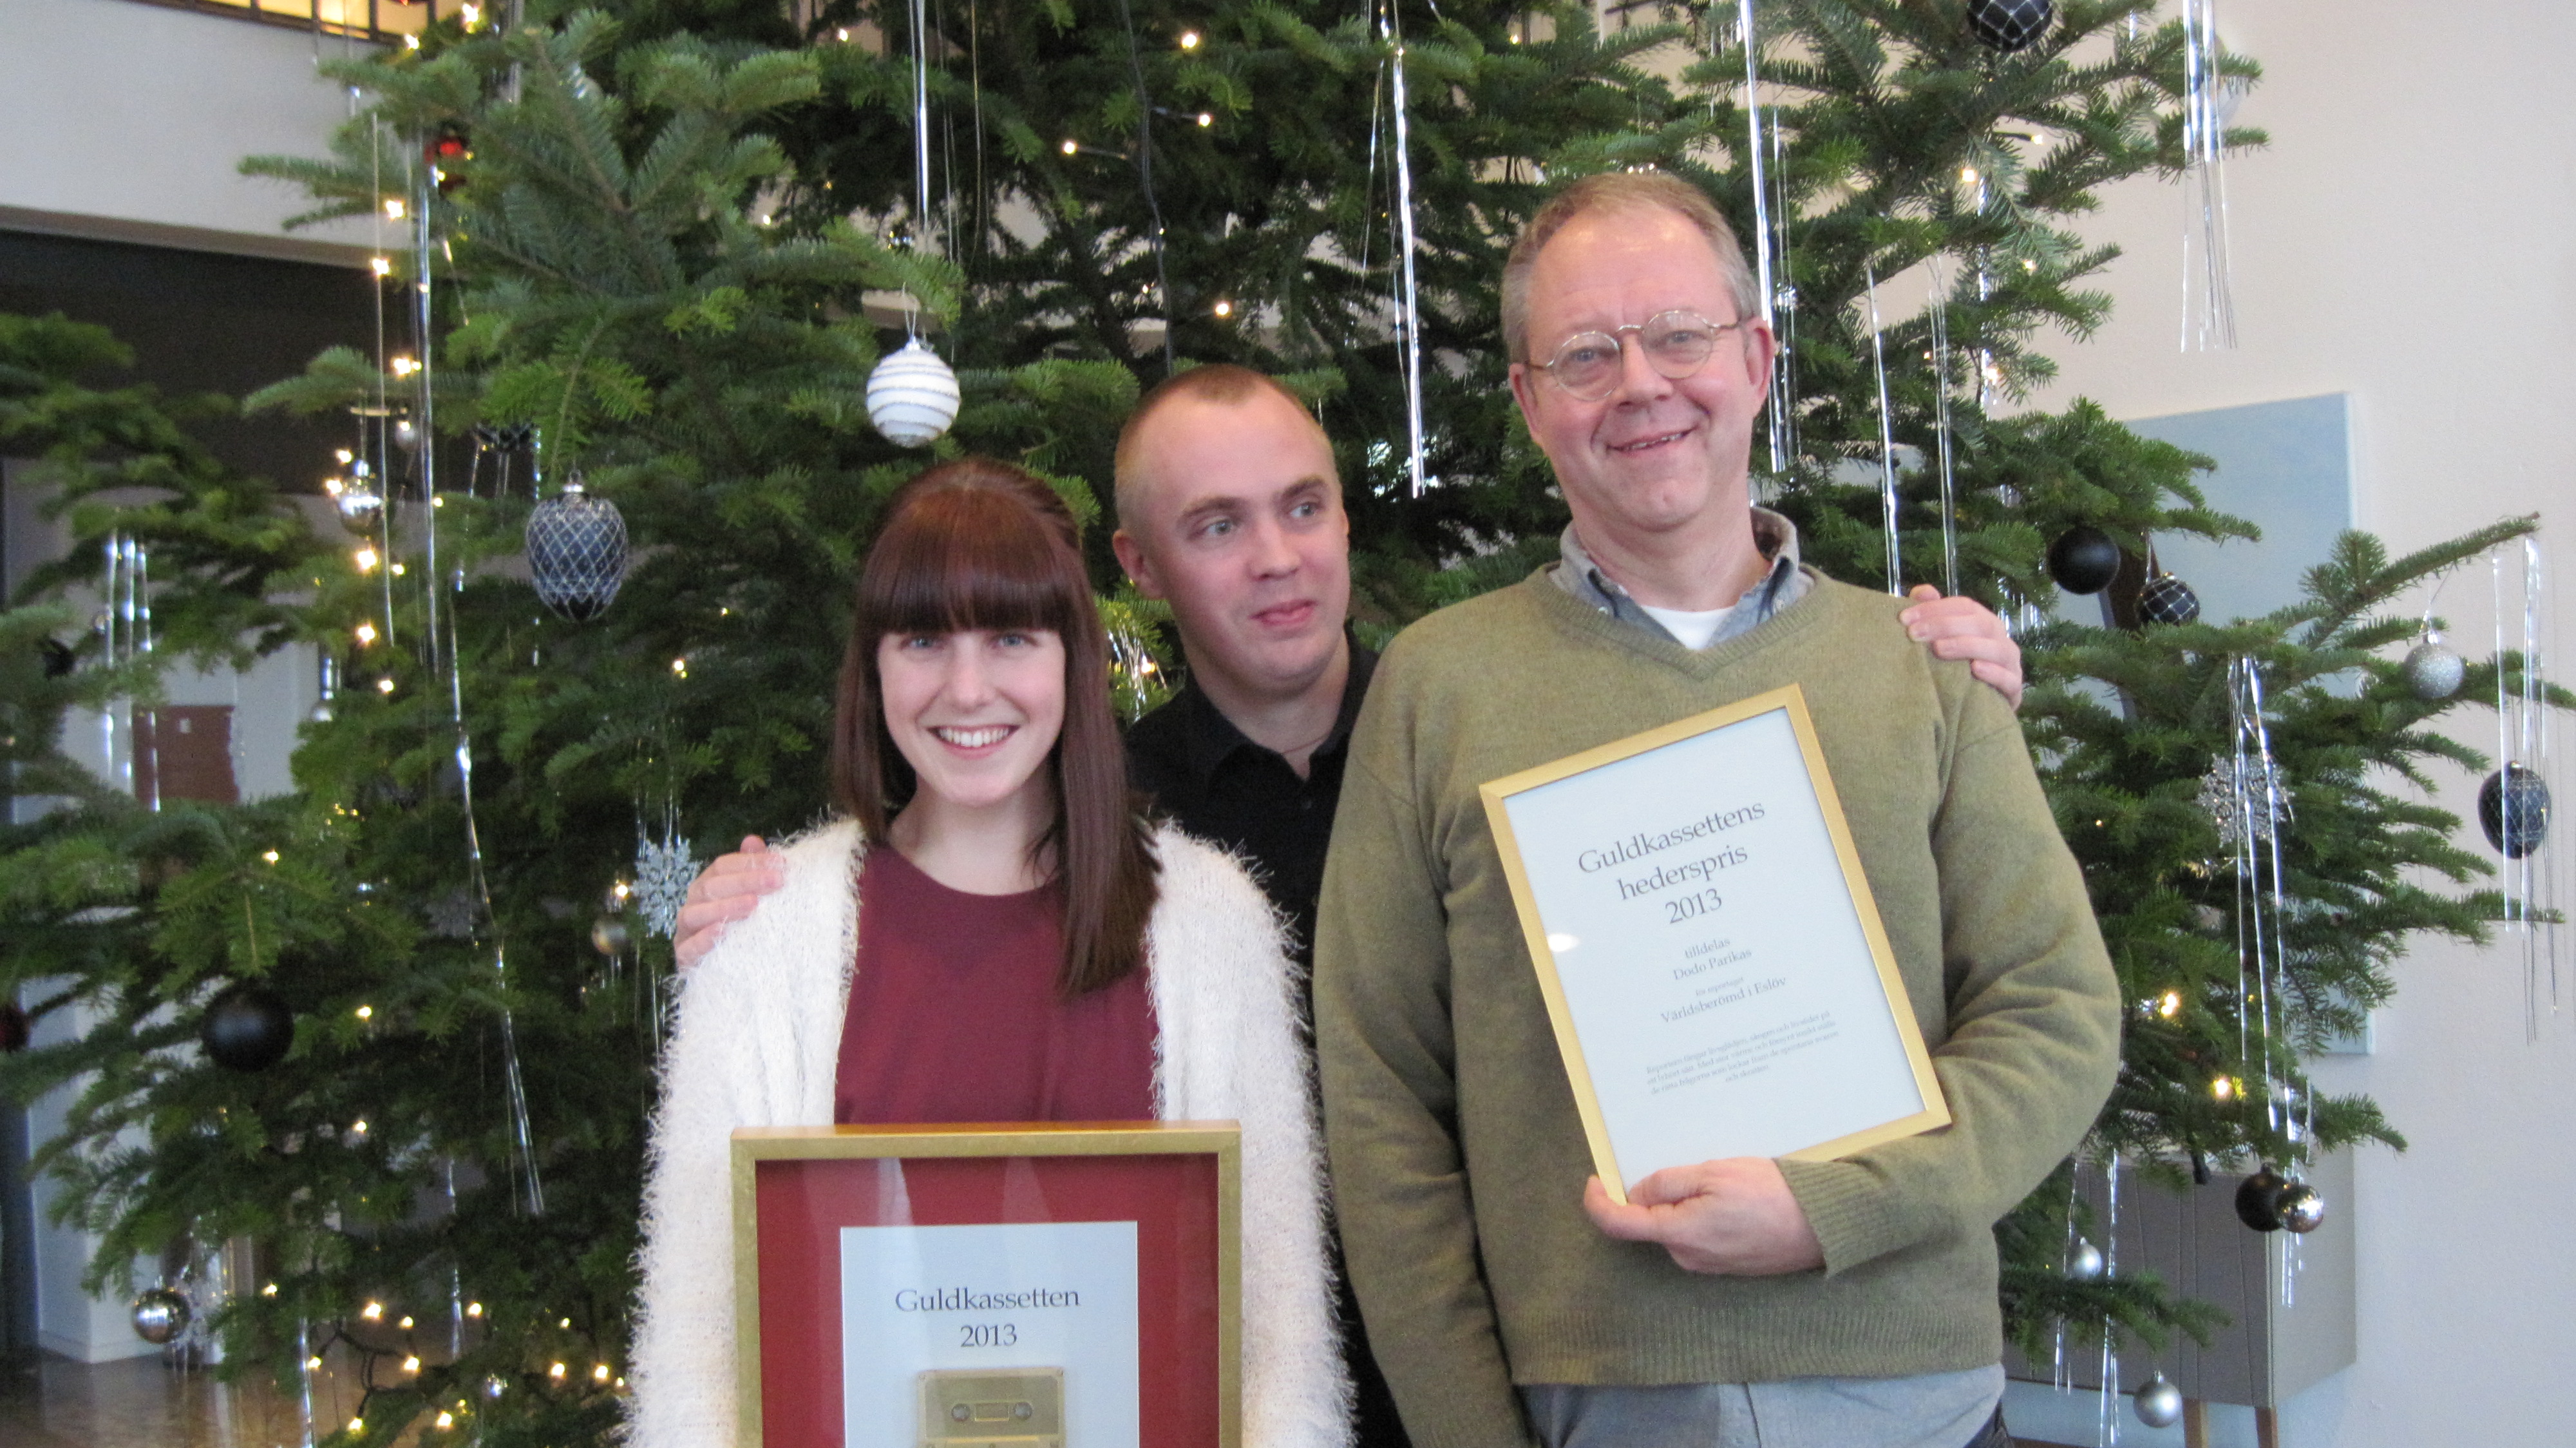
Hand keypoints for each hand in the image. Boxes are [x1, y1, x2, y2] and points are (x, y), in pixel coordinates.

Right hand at [673, 836, 785, 968]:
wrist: (731, 976)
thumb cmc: (742, 928)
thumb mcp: (751, 898)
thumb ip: (751, 870)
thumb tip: (752, 840)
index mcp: (708, 886)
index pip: (722, 865)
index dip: (750, 862)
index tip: (782, 864)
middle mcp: (694, 904)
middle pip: (712, 886)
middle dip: (745, 881)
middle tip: (777, 882)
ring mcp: (686, 931)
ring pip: (696, 913)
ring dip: (726, 907)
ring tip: (754, 904)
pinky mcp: (684, 957)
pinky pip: (688, 947)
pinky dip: (704, 938)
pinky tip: (723, 931)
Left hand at [1581, 1158, 1824, 1275]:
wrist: (1822, 1226)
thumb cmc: (1771, 1195)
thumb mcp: (1714, 1173)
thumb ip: (1668, 1183)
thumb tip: (1635, 1194)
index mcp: (1680, 1234)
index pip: (1619, 1225)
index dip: (1598, 1202)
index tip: (1594, 1180)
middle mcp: (1688, 1257)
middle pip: (1651, 1222)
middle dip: (1658, 1193)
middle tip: (1690, 1165)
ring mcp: (1708, 1263)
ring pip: (1677, 1226)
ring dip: (1685, 1201)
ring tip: (1721, 1179)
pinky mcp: (1727, 1263)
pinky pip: (1699, 1234)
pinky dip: (1702, 1213)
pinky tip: (1731, 1196)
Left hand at [1902, 585, 2022, 710]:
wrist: (1977, 709)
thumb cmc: (1956, 668)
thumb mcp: (1941, 640)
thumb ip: (1933, 614)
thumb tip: (1922, 592)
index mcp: (1983, 622)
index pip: (1964, 606)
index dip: (1935, 608)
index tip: (1904, 618)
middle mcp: (1999, 638)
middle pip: (1978, 624)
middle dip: (1945, 625)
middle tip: (1915, 634)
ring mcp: (2010, 664)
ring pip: (1996, 649)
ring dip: (1967, 646)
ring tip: (1939, 649)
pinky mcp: (2014, 690)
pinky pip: (2009, 679)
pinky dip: (1994, 673)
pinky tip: (1976, 670)